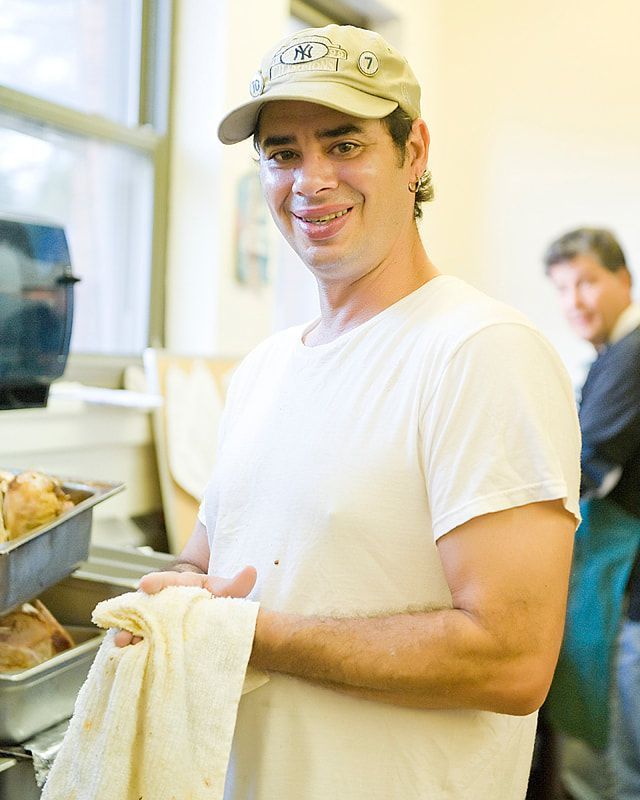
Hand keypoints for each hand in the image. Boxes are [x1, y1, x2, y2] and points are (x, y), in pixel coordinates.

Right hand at [113, 565, 256, 647]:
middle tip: (129, 623)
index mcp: (178, 585)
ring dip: (126, 633)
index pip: (166, 581)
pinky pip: (134, 641)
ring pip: (134, 623)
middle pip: (143, 604)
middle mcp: (159, 601)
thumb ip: (236, 584)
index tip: (146, 583)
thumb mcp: (222, 589)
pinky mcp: (146, 637)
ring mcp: (149, 619)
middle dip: (134, 612)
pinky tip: (123, 658)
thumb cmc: (208, 597)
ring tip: (123, 643)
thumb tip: (252, 570)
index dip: (156, 582)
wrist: (200, 610)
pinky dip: (128, 648)